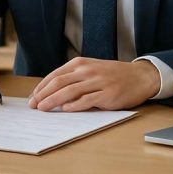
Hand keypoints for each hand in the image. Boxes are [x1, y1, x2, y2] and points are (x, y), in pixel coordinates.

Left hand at [28, 58, 160, 111]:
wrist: (139, 76)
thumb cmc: (112, 75)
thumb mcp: (91, 70)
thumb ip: (73, 79)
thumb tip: (51, 93)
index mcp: (80, 64)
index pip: (55, 75)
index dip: (41, 87)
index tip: (33, 97)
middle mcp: (87, 71)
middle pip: (59, 83)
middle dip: (43, 95)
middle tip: (34, 105)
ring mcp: (98, 82)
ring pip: (69, 91)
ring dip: (53, 101)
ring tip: (43, 109)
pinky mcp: (107, 94)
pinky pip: (87, 100)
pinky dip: (74, 105)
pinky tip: (65, 110)